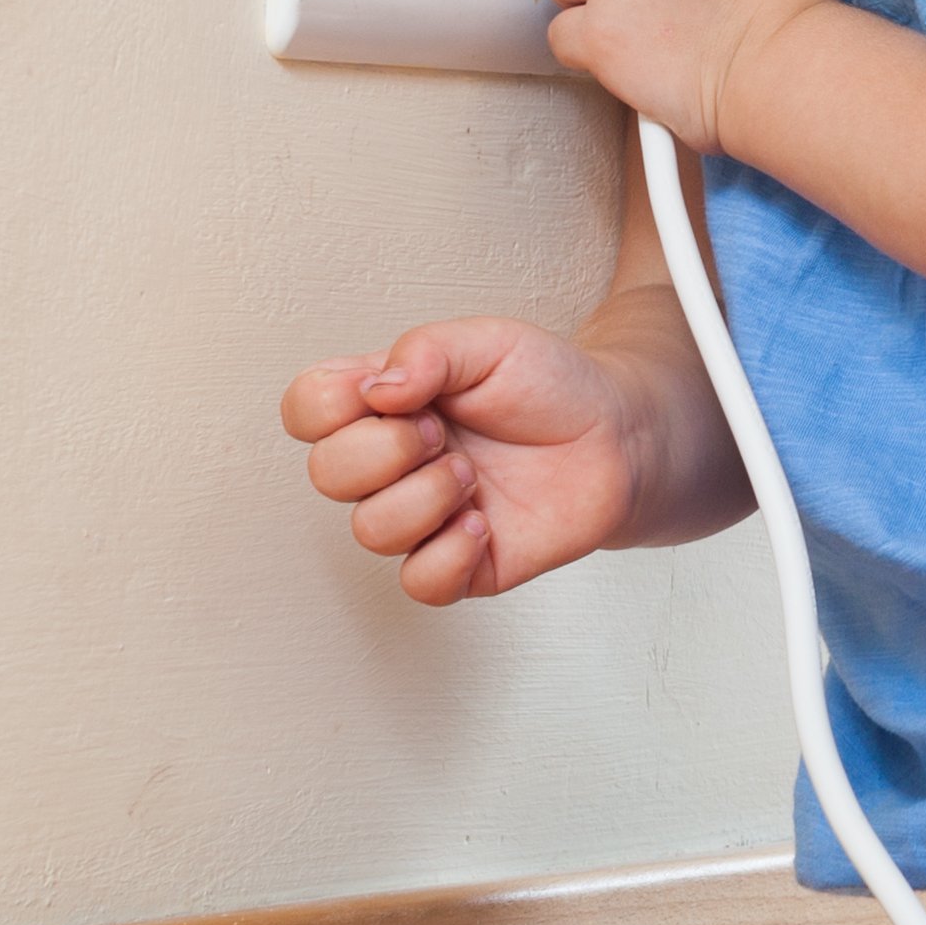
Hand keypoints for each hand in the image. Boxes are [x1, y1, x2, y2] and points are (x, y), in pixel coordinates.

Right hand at [283, 318, 644, 604]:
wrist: (620, 432)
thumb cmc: (550, 385)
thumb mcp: (488, 342)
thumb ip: (424, 351)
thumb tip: (374, 390)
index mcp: (382, 406)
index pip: (305, 412)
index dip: (332, 405)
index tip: (399, 392)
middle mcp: (391, 466)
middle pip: (326, 475)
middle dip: (387, 449)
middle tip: (444, 432)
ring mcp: (423, 518)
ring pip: (370, 532)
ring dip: (426, 497)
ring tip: (474, 474)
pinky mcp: (463, 565)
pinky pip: (420, 582)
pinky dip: (450, 553)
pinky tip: (485, 522)